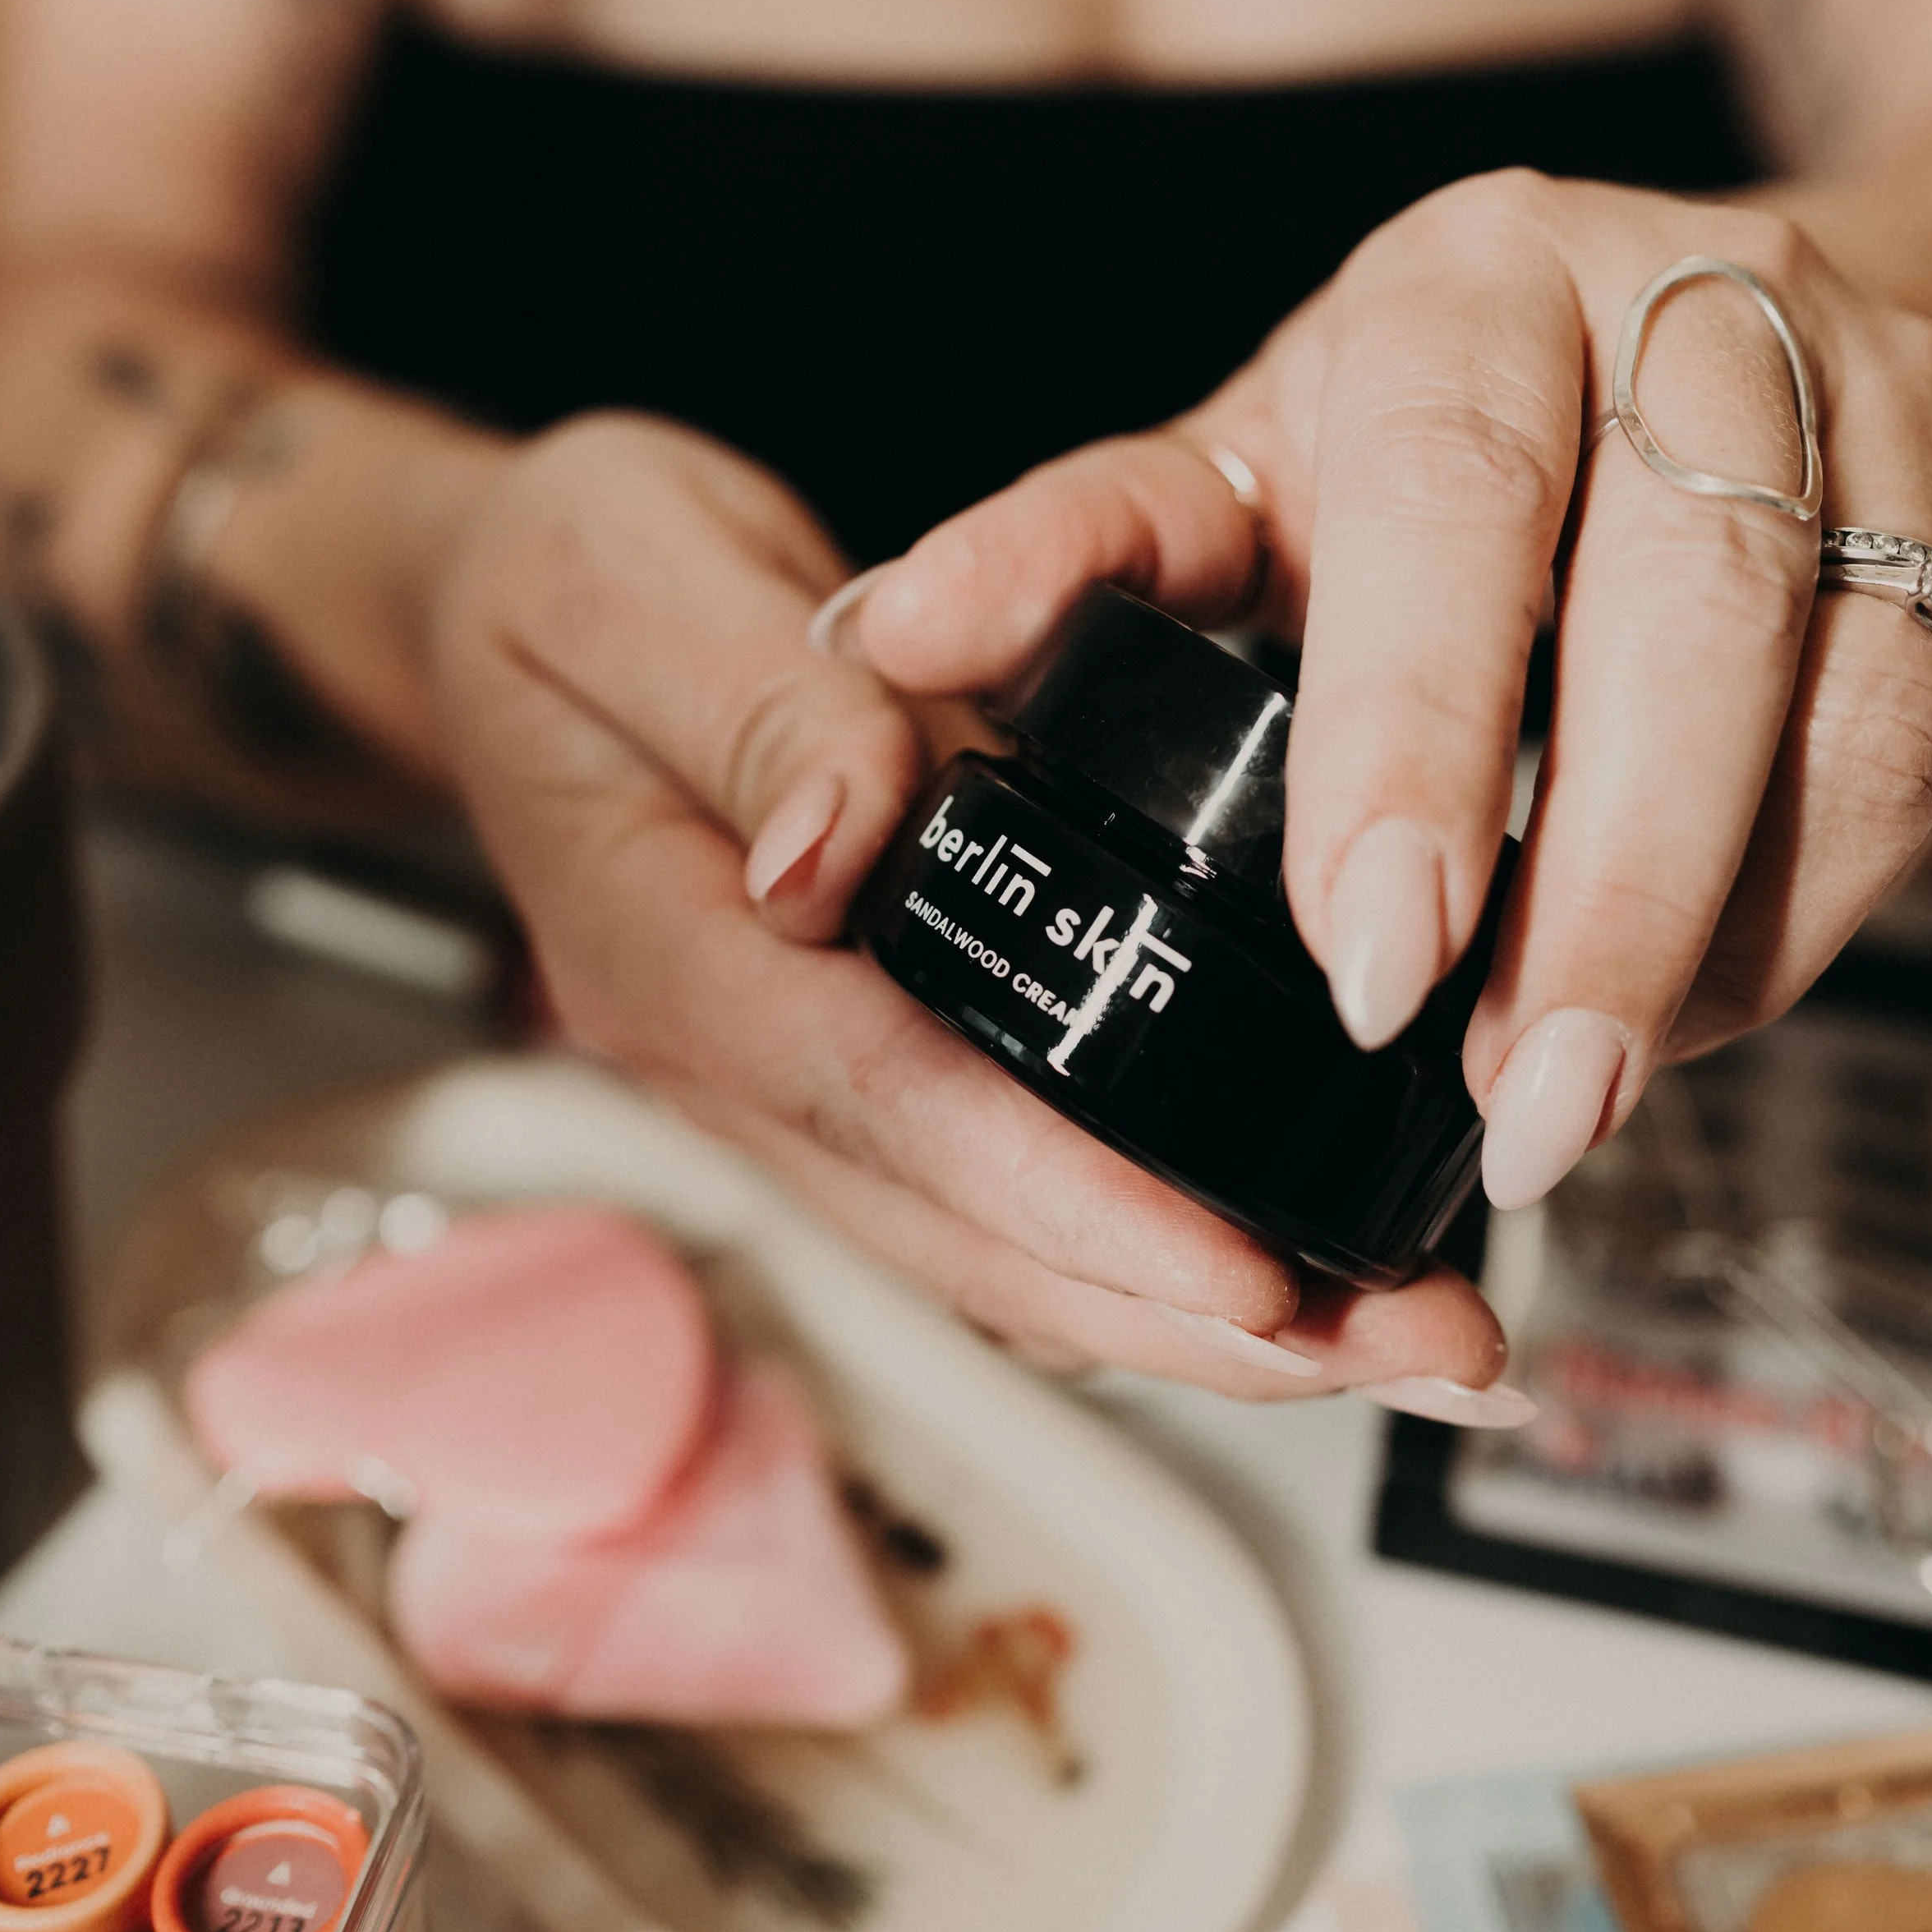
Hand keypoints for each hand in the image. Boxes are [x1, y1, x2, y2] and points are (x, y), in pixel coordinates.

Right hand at [427, 413, 1511, 1406]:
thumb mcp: (626, 575)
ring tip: (1412, 1340)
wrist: (510, 615)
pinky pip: (1011, 1190)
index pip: (889, 1104)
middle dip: (1199, 1316)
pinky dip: (1156, 1242)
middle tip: (1421, 1356)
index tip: (1248, 1270)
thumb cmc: (564, 581)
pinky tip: (1303, 1261)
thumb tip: (846, 847)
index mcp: (675, 946)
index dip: (1071, 1203)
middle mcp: (743, 1053)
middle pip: (973, 1237)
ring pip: (1004, 1250)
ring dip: (1206, 1315)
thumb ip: (751, 701)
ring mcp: (800, 1079)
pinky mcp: (861, 1063)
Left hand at [848, 174, 1931, 1207]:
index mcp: (1474, 282)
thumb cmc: (1441, 418)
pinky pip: (1925, 744)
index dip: (1417, 735)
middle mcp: (1688, 311)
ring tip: (1578, 1098)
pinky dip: (1806, 910)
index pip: (1456, 498)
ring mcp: (1862, 414)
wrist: (1711, 313)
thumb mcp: (1247, 454)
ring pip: (1851, 690)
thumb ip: (1083, 546)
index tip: (1363, 952)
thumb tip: (894, 638)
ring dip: (1717, 929)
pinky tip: (1688, 1011)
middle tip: (1496, 1091)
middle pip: (1688, 600)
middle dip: (1599, 879)